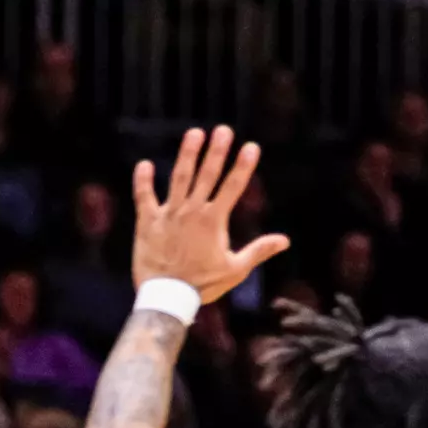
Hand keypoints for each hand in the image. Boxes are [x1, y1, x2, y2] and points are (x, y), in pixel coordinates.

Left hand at [131, 125, 290, 302]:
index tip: (251, 146)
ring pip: (179, 178)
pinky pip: (144, 197)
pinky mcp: (148, 222)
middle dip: (216, 151)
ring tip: (194, 133)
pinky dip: (143, 181)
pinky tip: (143, 165)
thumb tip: (285, 240)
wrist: (166, 298)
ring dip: (187, 154)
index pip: (233, 187)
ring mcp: (168, 215)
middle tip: (223, 130)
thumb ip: (258, 251)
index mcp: (213, 221)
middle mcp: (191, 212)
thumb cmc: (202, 285)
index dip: (243, 165)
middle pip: (207, 175)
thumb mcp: (234, 270)